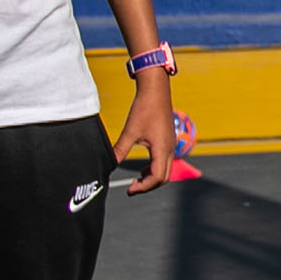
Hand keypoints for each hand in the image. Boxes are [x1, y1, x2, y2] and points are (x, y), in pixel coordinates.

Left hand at [112, 69, 175, 193]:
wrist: (156, 90)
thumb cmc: (144, 108)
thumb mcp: (130, 131)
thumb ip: (120, 149)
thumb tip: (109, 164)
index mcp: (162, 149)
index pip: (156, 178)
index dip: (143, 187)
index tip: (129, 189)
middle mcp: (170, 149)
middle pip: (163, 178)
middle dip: (148, 186)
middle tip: (132, 188)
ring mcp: (171, 146)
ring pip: (166, 171)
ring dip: (152, 178)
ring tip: (137, 180)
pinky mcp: (169, 142)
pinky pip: (165, 162)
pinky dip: (155, 169)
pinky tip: (143, 168)